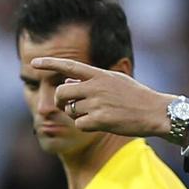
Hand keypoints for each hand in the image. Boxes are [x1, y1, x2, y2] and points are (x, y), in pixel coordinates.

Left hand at [29, 57, 175, 138]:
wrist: (155, 112)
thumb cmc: (136, 97)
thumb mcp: (116, 80)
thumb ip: (93, 79)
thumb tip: (69, 81)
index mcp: (99, 74)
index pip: (69, 66)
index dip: (50, 63)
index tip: (33, 62)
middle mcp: (96, 86)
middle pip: (62, 92)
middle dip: (59, 100)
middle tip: (65, 105)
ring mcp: (98, 103)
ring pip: (71, 110)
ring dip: (76, 114)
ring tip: (94, 114)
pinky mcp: (100, 120)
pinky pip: (80, 124)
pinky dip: (85, 126)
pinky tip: (99, 124)